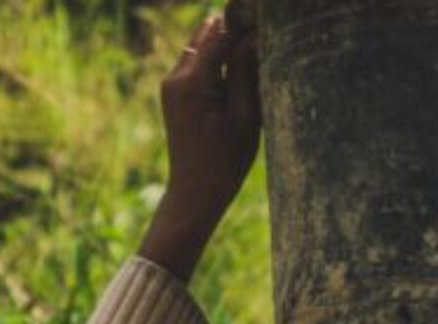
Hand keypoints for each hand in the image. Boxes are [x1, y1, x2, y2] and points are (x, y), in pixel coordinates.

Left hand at [138, 14, 260, 281]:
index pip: (220, 37)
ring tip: (253, 48)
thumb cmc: (226, 159)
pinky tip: (236, 69)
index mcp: (194, 82)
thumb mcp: (246, 116)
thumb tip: (253, 38)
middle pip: (206, 37)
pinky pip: (195, 67)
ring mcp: (171, 86)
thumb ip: (246, 73)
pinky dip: (214, 62)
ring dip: (223, 46)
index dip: (244, 25)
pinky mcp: (173, 96)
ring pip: (199, 50)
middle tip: (260, 30)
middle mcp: (176, 78)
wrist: (196, 191)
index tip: (266, 20)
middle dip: (231, 30)